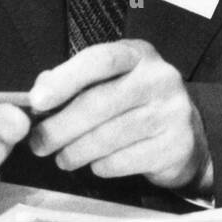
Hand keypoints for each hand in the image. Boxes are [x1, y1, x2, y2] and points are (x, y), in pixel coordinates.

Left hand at [27, 39, 210, 192]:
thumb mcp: (111, 80)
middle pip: (99, 102)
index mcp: (139, 54)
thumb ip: (75, 81)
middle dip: (60, 127)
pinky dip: (100, 166)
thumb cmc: (135, 102)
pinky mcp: (174, 145)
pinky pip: (122, 161)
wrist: (184, 133)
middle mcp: (160, 77)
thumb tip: (40, 92)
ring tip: (62, 158)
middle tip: (39, 143)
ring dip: (75, 152)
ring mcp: (172, 111)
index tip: (36, 101)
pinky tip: (96, 163)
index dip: (66, 79)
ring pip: (107, 137)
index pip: (101, 59)